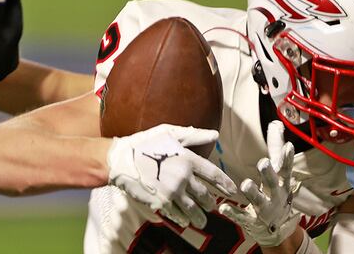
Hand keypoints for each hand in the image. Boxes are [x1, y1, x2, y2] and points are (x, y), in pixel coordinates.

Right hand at [107, 124, 236, 228]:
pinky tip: (184, 221)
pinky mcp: (160, 202)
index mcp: (188, 159)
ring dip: (200, 217)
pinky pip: (176, 214)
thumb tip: (215, 134)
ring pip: (193, 209)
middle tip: (212, 206)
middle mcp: (183, 176)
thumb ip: (194, 135)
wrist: (120, 159)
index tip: (232, 192)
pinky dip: (182, 219)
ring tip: (202, 221)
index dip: (225, 185)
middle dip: (210, 203)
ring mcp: (172, 191)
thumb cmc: (144, 143)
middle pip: (205, 195)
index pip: (213, 175)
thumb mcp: (169, 132)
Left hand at [219, 120, 300, 246]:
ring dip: (252, 192)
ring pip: (259, 200)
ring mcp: (265, 209)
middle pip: (273, 183)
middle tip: (263, 163)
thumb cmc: (276, 193)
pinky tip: (223, 207)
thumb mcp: (280, 173)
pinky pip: (241, 216)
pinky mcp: (252, 220)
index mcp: (282, 182)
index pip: (286, 168)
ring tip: (245, 184)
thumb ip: (276, 149)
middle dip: (269, 173)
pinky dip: (233, 212)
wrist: (277, 230)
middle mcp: (276, 195)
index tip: (288, 146)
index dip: (288, 158)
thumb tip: (276, 123)